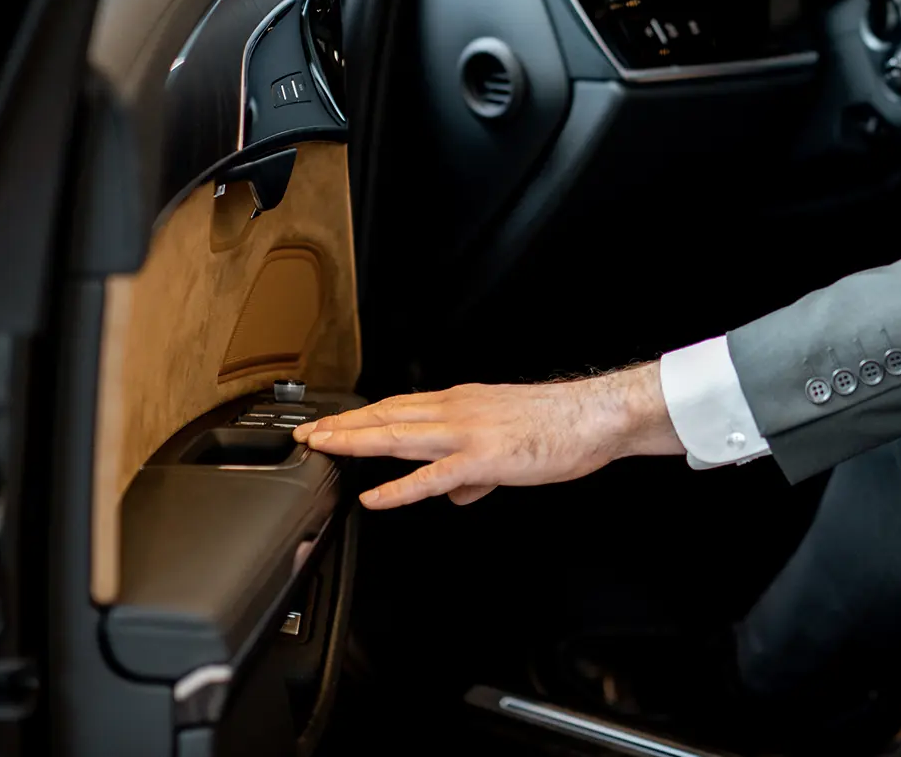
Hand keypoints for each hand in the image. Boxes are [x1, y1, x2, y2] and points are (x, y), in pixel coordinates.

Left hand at [292, 363, 684, 508]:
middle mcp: (457, 409)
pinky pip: (430, 477)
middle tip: (306, 433)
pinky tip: (372, 498)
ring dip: (355, 442)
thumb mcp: (510, 441)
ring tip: (322, 449)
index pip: (400, 406)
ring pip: (398, 436)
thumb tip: (457, 493)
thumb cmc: (561, 425)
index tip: (332, 423)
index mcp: (463, 401)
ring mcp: (466, 432)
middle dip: (343, 425)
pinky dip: (397, 489)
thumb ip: (476, 469)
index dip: (361, 415)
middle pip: (387, 415)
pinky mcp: (482, 459)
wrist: (594, 416)